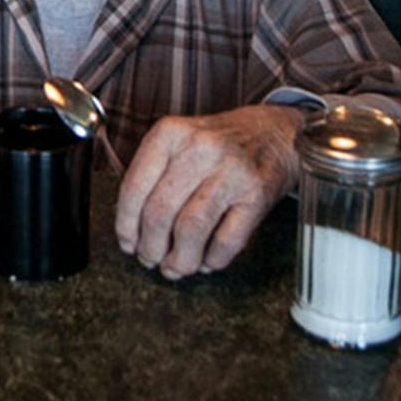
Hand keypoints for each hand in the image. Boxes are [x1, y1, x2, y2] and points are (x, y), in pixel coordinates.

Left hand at [114, 105, 306, 280]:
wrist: (274, 134)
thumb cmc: (219, 144)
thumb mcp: (180, 142)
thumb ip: (153, 177)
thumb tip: (132, 231)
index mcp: (171, 133)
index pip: (134, 188)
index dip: (126, 224)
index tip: (127, 243)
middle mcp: (200, 148)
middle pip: (160, 212)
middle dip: (150, 247)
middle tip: (151, 259)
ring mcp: (232, 171)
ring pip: (191, 230)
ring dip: (179, 259)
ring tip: (176, 267)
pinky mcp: (257, 195)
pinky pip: (226, 241)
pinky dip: (212, 260)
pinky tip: (206, 261)